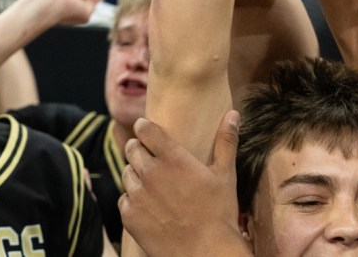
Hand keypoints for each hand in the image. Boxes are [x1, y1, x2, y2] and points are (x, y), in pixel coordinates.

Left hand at [119, 112, 247, 256]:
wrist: (204, 252)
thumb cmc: (218, 213)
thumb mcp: (226, 174)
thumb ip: (226, 141)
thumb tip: (233, 114)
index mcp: (173, 158)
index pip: (145, 130)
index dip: (144, 126)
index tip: (144, 126)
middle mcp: (151, 173)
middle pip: (132, 149)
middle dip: (138, 148)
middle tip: (147, 153)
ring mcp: (138, 195)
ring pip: (126, 173)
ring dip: (135, 173)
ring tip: (150, 181)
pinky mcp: (130, 216)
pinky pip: (124, 199)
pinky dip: (132, 199)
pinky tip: (147, 204)